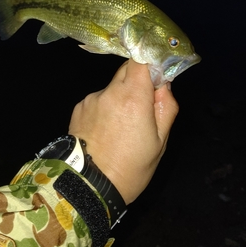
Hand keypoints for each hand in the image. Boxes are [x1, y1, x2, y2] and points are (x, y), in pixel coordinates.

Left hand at [68, 59, 178, 204]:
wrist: (89, 186)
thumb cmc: (131, 168)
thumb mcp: (159, 142)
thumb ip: (166, 106)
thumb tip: (164, 84)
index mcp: (133, 97)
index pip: (141, 60)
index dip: (151, 61)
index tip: (158, 73)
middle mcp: (109, 92)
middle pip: (126, 69)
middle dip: (138, 80)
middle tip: (144, 103)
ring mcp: (91, 99)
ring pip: (112, 86)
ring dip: (121, 96)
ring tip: (122, 126)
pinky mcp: (79, 108)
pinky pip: (98, 99)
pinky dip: (105, 107)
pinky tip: (106, 130)